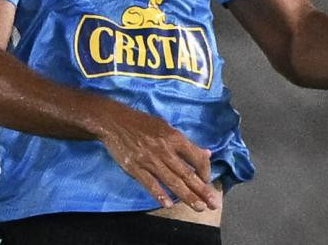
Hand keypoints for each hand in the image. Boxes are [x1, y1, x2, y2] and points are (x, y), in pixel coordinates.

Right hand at [93, 101, 219, 211]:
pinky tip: (168, 204)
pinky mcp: (135, 167)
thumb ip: (185, 142)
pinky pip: (149, 183)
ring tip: (199, 207)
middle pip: (186, 174)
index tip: (208, 180)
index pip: (195, 157)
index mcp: (173, 137)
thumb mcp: (165, 126)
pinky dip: (159, 194)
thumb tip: (206, 153)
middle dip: (202, 190)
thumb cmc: (141, 122)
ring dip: (187, 196)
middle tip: (214, 204)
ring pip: (172, 181)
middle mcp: (164, 150)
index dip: (205, 170)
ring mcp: (149, 160)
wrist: (113, 121)